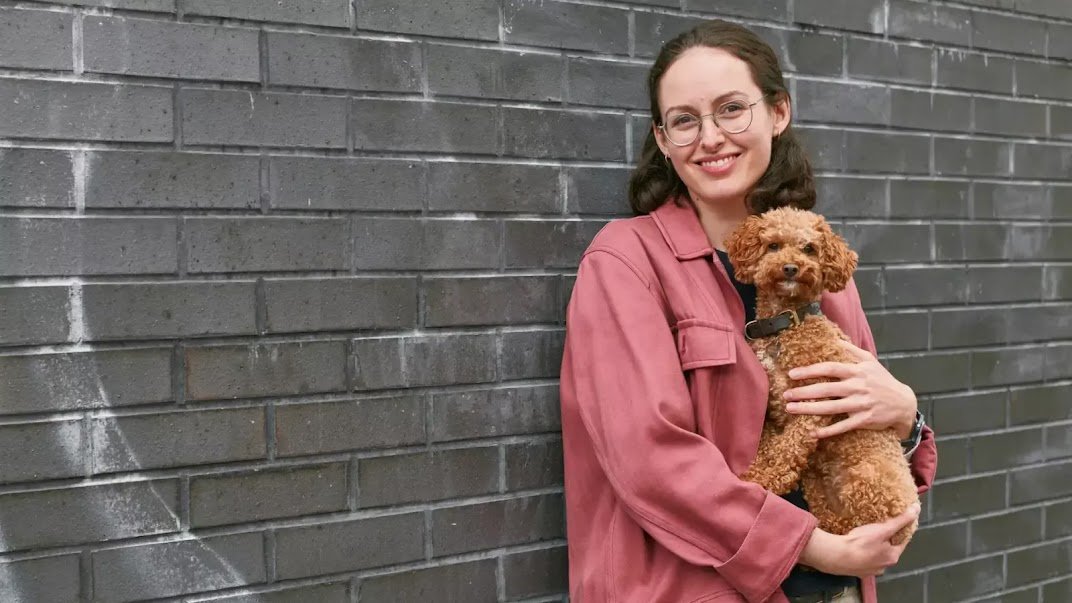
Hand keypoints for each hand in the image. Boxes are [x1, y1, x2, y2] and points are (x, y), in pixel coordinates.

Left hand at [782, 340, 916, 439]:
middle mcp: (857, 387)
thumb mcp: (869, 361)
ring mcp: (861, 404)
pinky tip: (813, 433)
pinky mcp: (865, 420)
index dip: (810, 371)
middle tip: (785, 395)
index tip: (792, 374)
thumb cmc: (882, 380)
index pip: (829, 368)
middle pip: (826, 389)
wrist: (904, 403)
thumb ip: (851, 350)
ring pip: (831, 408)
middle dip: (803, 392)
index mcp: (856, 371)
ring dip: (809, 409)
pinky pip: (843, 426)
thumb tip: (833, 337)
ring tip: (791, 409)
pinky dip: (828, 431)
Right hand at [800, 503, 920, 576]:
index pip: (902, 542)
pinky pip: (863, 560)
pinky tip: (855, 547)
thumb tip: (917, 509)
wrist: (836, 556)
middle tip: (879, 528)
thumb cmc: (860, 543)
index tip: (896, 522)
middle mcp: (884, 567)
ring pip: (876, 557)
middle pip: (888, 550)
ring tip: (866, 537)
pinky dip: (862, 554)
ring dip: (874, 548)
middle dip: (886, 540)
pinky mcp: (856, 571)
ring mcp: (869, 571)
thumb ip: (900, 520)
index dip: (900, 531)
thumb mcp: (882, 529)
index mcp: (892, 557)